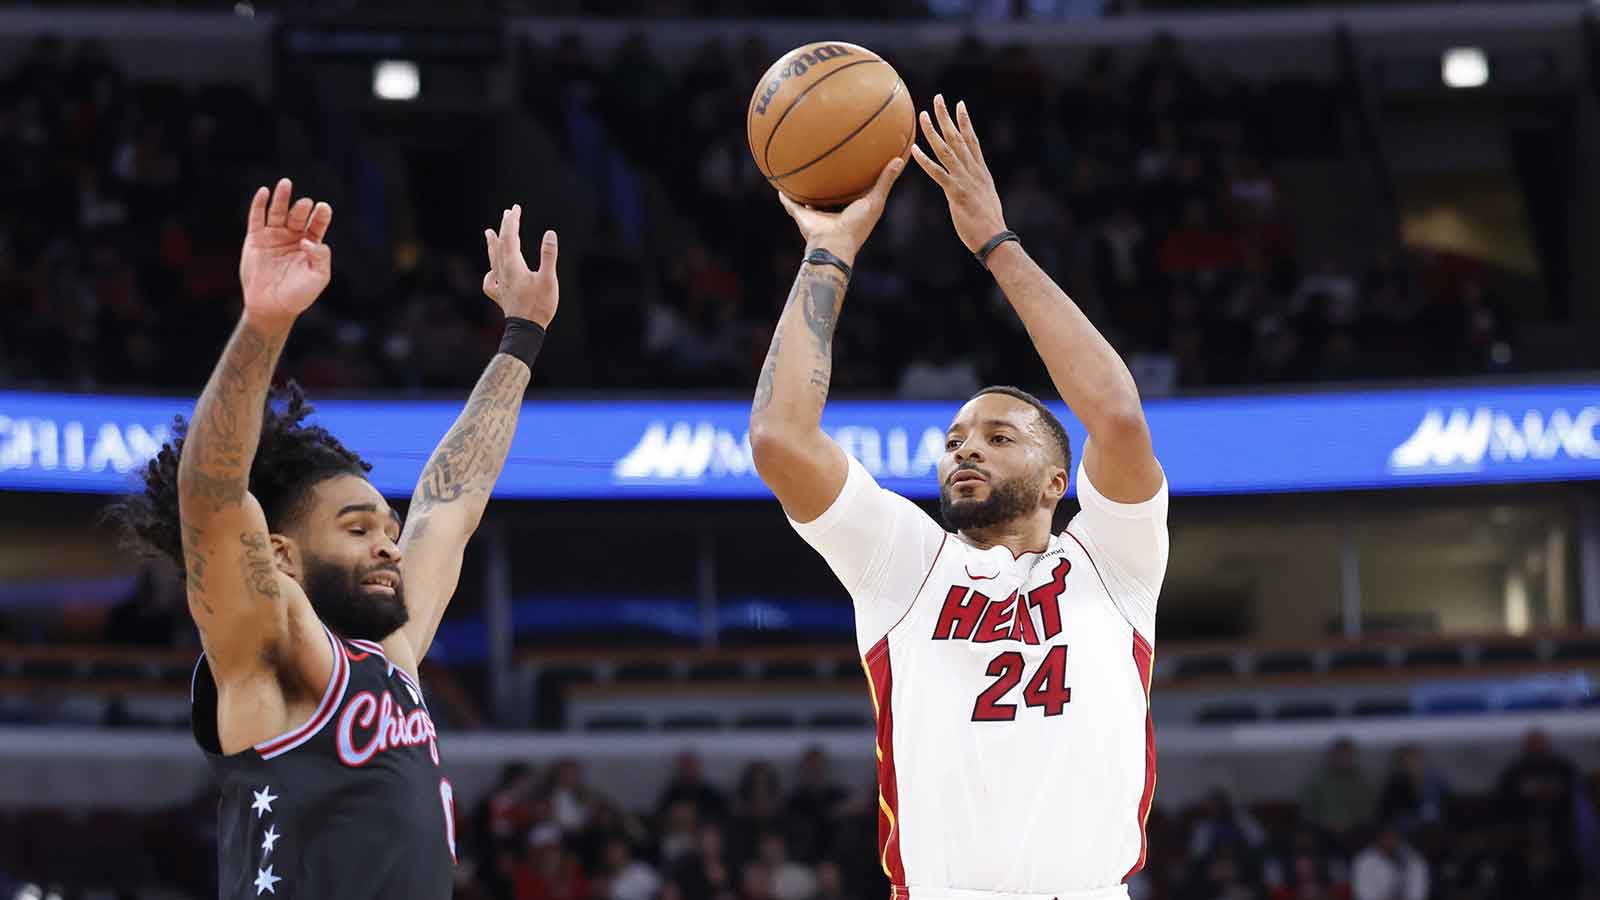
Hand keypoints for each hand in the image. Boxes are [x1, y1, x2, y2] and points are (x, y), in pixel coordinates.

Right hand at [239, 178, 332, 327]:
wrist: (271, 307)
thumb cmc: (299, 294)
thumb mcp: (318, 278)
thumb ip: (320, 257)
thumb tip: (309, 240)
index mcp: (310, 244)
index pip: (317, 224)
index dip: (321, 215)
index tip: (323, 208)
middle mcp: (293, 236)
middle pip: (298, 215)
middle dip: (301, 208)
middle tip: (305, 203)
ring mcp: (274, 236)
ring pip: (278, 212)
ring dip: (282, 198)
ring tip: (286, 184)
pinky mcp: (256, 239)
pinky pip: (257, 218)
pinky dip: (259, 204)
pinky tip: (264, 192)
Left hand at [483, 204, 558, 327]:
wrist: (526, 329)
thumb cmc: (539, 305)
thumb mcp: (548, 279)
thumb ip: (548, 255)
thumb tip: (550, 233)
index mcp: (513, 265)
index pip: (510, 237)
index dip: (512, 221)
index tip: (515, 208)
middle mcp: (503, 272)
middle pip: (501, 244)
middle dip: (505, 227)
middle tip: (508, 213)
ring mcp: (500, 284)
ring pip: (493, 259)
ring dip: (492, 244)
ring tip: (488, 232)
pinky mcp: (500, 295)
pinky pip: (490, 280)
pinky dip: (490, 272)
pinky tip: (492, 273)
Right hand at [777, 156, 906, 266]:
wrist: (833, 244)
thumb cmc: (857, 226)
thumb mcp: (875, 200)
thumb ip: (885, 181)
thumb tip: (900, 159)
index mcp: (850, 208)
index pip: (852, 189)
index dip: (853, 176)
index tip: (853, 160)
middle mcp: (832, 211)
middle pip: (829, 192)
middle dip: (828, 180)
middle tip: (826, 161)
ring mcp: (816, 214)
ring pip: (809, 197)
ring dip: (805, 187)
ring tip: (800, 170)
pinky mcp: (801, 215)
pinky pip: (790, 203)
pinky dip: (784, 196)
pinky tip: (778, 185)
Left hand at [910, 95, 1008, 253]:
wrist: (994, 237)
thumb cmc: (989, 223)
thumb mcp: (986, 198)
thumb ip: (977, 186)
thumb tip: (974, 183)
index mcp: (980, 171)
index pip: (972, 140)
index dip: (965, 121)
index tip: (959, 104)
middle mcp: (973, 171)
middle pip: (958, 138)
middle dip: (947, 117)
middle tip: (938, 98)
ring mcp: (964, 180)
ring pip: (947, 150)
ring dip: (933, 132)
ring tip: (922, 116)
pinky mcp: (956, 193)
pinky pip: (938, 173)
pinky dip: (925, 161)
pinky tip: (914, 150)